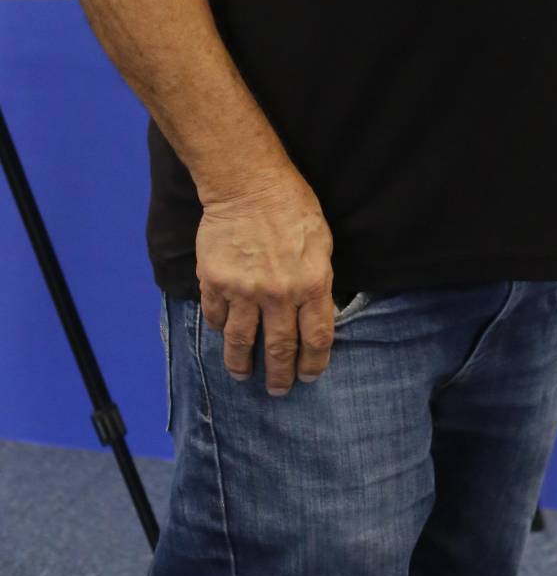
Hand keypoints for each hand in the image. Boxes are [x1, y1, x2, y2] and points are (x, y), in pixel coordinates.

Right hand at [196, 174, 335, 395]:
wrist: (248, 185)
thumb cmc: (292, 207)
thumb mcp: (322, 243)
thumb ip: (319, 281)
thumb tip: (318, 313)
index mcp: (312, 283)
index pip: (317, 338)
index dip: (313, 364)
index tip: (308, 376)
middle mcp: (279, 294)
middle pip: (280, 349)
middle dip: (280, 376)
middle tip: (278, 391)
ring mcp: (245, 291)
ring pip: (242, 343)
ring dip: (242, 364)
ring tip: (242, 375)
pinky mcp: (216, 283)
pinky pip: (217, 317)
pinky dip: (220, 329)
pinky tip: (224, 334)